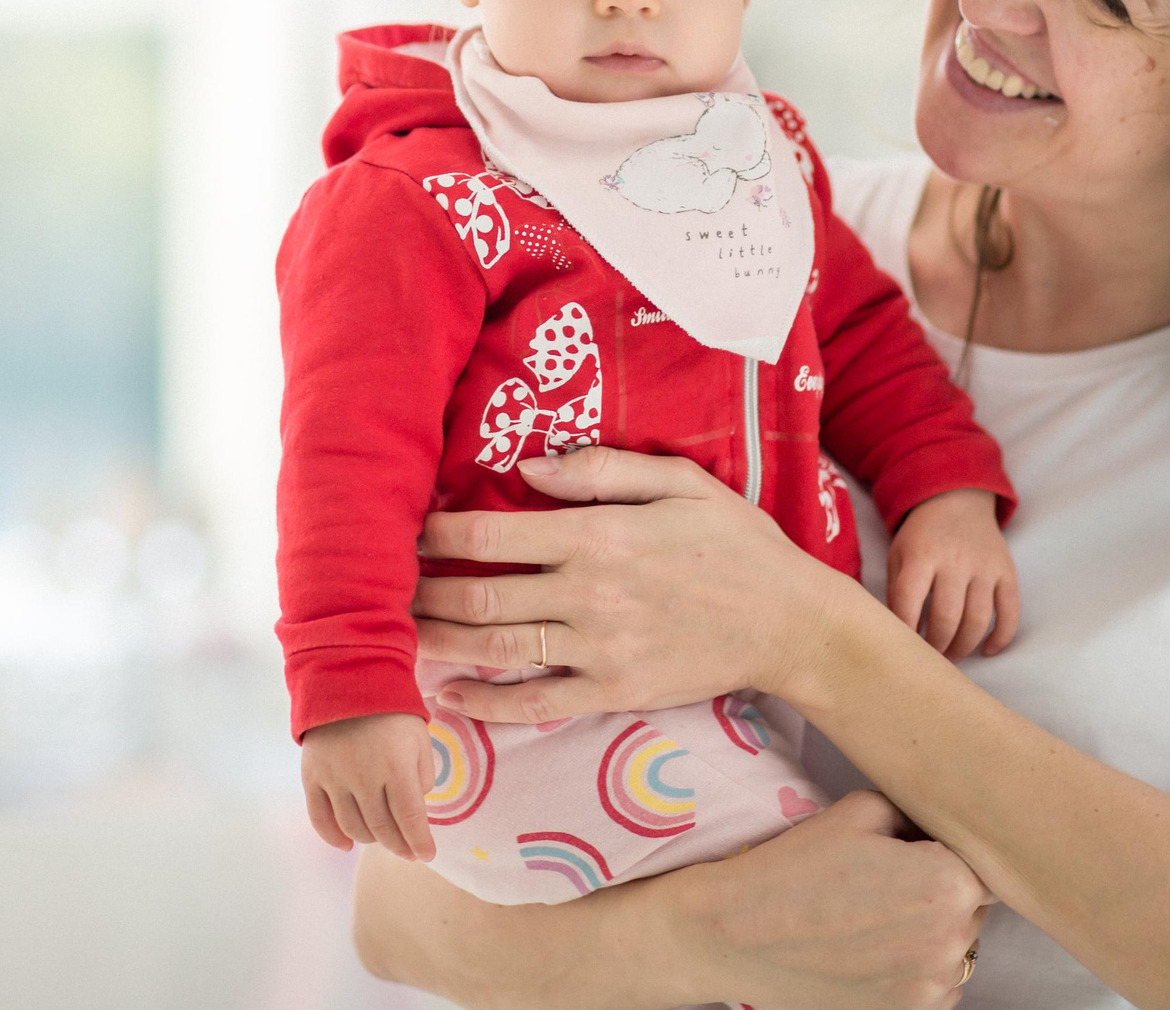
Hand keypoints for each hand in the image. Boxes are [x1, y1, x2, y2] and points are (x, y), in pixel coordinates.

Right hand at [300, 712, 438, 862]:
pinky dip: (333, 837)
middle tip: (408, 851)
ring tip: (383, 838)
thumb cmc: (392, 708)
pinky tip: (346, 845)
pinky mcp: (312, 776)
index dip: (420, 841)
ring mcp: (335, 778)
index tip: (427, 854)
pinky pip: (319, 817)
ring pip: (353, 827)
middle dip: (399, 846)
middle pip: (382, 828)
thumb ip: (423, 775)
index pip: (410, 818)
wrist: (348, 678)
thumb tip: (415, 808)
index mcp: (396, 766)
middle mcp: (364, 777)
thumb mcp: (420, 737)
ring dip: (371, 839)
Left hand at [409, 446, 870, 724]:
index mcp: (599, 535)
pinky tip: (447, 696)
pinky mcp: (613, 693)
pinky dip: (484, 704)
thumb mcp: (679, 482)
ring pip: (496, 650)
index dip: (437, 531)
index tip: (403, 528)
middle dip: (421, 590)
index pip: (493, 532)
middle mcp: (589, 594)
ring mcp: (599, 650)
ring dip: (437, 642)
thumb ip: (603, 469)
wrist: (790, 622)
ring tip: (395, 635)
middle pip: (481, 595)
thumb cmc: (735, 542)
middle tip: (379, 587)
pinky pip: (535, 704)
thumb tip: (530, 465)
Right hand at [663, 791, 993, 1009]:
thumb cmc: (796, 866)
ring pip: (957, 950)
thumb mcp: (861, 809)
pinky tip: (869, 949)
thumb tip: (945, 827)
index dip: (951, 854)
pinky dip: (913, 969)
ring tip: (873, 918)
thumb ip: (919, 815)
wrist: (738, 934)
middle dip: (943, 892)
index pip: (986, 865)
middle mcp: (951, 942)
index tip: (921, 852)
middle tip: (889, 882)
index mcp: (947, 883)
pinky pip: (934, 986)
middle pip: (974, 909)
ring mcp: (930, 988)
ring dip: (932, 934)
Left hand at [886, 488, 1020, 659]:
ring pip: (978, 620)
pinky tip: (987, 650)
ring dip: (963, 647)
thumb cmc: (921, 537)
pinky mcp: (1007, 571)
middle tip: (929, 658)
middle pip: (947, 617)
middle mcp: (956, 560)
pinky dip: (1001, 637)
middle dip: (936, 646)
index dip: (903, 631)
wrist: (957, 500)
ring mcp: (985, 566)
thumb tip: (897, 635)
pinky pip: (1010, 612)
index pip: (909, 601)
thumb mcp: (898, 554)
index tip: (901, 649)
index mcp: (922, 555)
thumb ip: (896, 591)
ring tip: (950, 656)